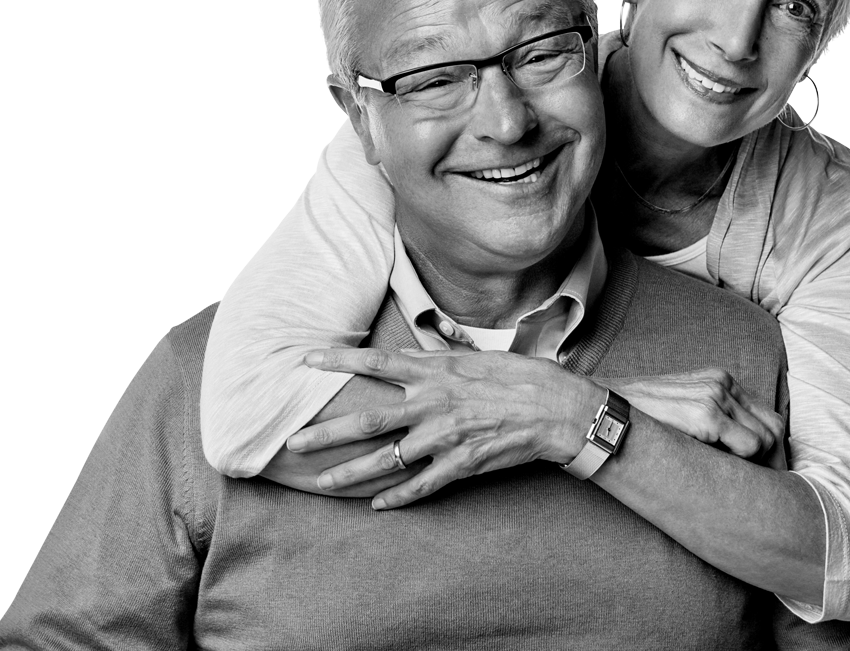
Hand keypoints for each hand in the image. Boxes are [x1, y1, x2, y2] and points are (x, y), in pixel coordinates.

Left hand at [286, 347, 603, 508]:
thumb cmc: (519, 375)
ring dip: (350, 473)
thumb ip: (444, 354)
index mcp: (435, 370)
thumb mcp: (478, 355)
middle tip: (294, 442)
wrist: (556, 408)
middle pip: (367, 419)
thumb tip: (426, 343)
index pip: (376, 361)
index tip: (306, 361)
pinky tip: (378, 506)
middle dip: (326, 432)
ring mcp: (443, 437)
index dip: (339, 361)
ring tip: (323, 481)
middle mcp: (432, 403)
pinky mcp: (459, 465)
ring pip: (385, 460)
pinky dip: (397, 497)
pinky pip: (420, 485)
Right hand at [605, 368, 785, 466]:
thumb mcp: (682, 406)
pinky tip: (722, 469)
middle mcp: (722, 383)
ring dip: (756, 464)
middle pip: (773, 427)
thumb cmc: (642, 417)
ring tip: (735, 479)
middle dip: (771, 460)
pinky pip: (750, 447)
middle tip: (758, 484)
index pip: (767, 415)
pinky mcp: (706, 414)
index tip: (762, 472)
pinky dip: (744, 463)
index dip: (769, 449)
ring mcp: (715, 397)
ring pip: (765, 439)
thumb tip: (743, 450)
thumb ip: (712, 417)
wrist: (607, 411)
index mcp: (719, 379)